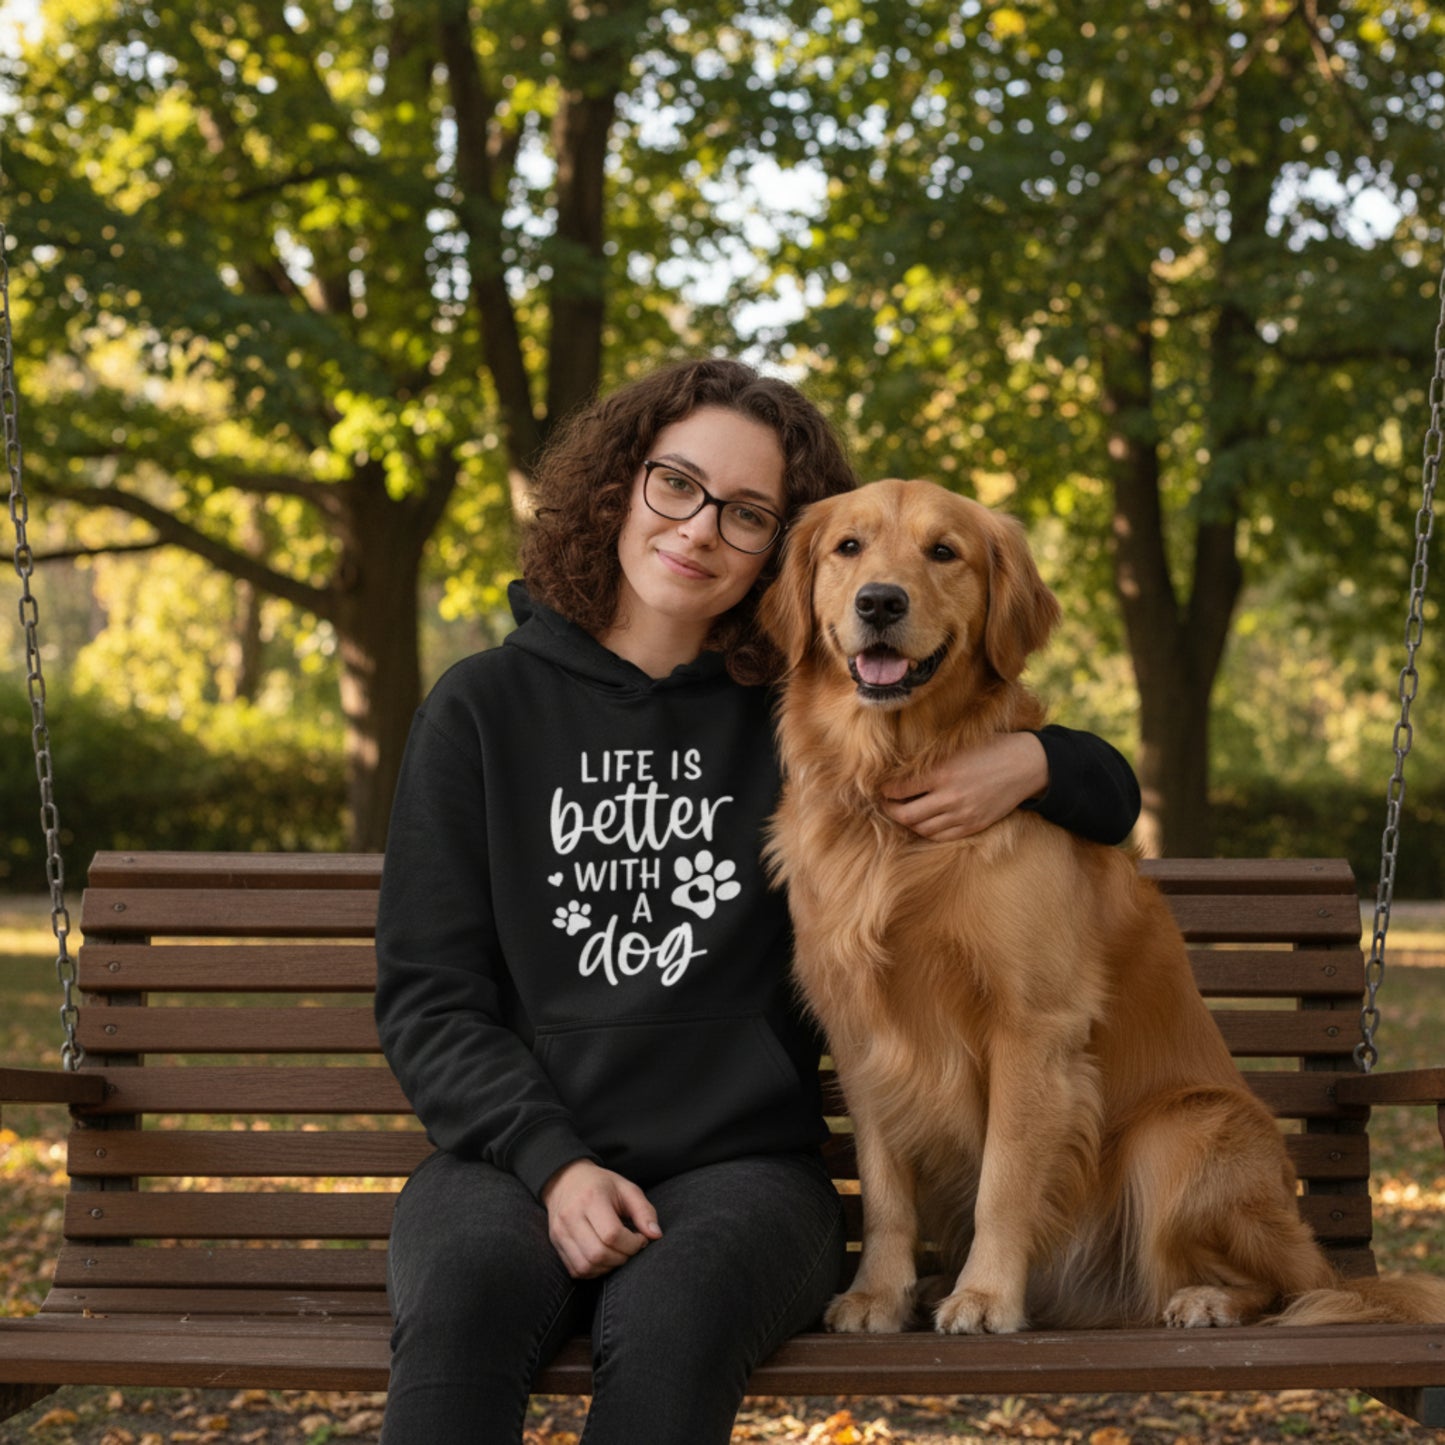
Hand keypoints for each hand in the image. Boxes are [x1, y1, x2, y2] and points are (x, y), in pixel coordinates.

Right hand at [540, 1159, 662, 1278]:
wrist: (565, 1180)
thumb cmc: (601, 1185)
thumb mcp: (626, 1189)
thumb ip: (644, 1211)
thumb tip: (656, 1235)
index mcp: (591, 1198)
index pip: (612, 1234)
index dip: (632, 1244)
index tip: (640, 1238)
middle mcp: (571, 1216)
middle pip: (598, 1254)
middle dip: (621, 1258)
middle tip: (630, 1248)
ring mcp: (560, 1231)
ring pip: (586, 1266)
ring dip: (607, 1267)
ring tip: (617, 1253)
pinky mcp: (555, 1243)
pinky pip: (576, 1270)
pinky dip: (593, 1271)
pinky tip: (603, 1258)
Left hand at [880, 732, 1047, 841]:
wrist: (1025, 764)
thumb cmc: (988, 748)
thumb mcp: (955, 746)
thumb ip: (928, 759)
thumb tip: (896, 768)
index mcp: (941, 772)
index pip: (898, 788)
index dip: (885, 790)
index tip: (881, 787)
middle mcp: (949, 796)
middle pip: (905, 814)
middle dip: (890, 810)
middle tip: (886, 804)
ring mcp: (962, 814)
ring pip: (921, 828)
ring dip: (907, 822)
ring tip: (903, 812)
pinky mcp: (973, 825)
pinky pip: (940, 836)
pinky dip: (926, 831)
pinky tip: (923, 822)